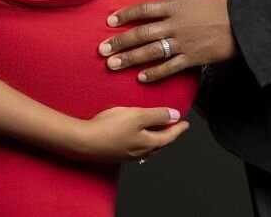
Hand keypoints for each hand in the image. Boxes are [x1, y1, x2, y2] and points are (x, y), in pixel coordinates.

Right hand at [68, 106, 189, 162]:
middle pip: (159, 145)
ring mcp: (126, 155)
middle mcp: (139, 152)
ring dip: (155, 141)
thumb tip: (176, 116)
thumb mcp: (137, 116)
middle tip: (174, 128)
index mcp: (148, 143)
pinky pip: (135, 149)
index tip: (186, 124)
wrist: (85, 141)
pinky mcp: (115, 154)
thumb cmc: (110, 127)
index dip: (178, 129)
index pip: (168, 137)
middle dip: (168, 136)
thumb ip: (157, 115)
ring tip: (157, 133)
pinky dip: (142, 143)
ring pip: (147, 149)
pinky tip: (135, 139)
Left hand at [98, 0, 237, 82]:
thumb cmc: (219, 4)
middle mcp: (174, 25)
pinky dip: (155, 74)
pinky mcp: (192, 59)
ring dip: (130, 59)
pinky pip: (169, 68)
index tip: (110, 21)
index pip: (143, 10)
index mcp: (174, 7)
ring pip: (151, 52)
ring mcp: (182, 43)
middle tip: (102, 50)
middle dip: (120, 42)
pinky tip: (141, 78)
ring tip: (113, 65)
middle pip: (142, 33)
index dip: (125, 15)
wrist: (242, 24)